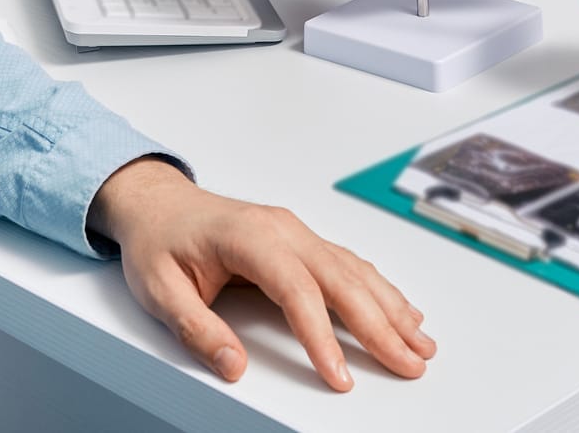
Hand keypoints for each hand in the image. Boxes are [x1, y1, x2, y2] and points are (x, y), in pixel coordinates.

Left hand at [86, 158, 434, 390]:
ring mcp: (295, 231)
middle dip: (379, 325)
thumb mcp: (159, 289)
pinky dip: (381, 289)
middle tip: (409, 363)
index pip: (295, 289)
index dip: (320, 335)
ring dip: (391, 307)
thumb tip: (232, 365)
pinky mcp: (300, 240)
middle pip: (341, 280)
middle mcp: (281, 229)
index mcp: (248, 237)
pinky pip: (349, 264)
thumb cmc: (159, 241)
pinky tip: (402, 310)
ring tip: (420, 344)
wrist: (158, 203)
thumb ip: (196, 329)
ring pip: (354, 270)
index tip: (338, 375)